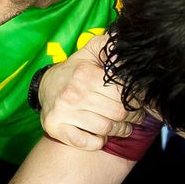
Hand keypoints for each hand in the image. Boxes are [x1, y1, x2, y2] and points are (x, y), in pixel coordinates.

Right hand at [39, 34, 140, 150]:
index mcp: (84, 75)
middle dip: (132, 117)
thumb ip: (108, 46)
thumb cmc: (74, 72)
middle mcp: (73, 94)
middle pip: (117, 112)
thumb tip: (126, 41)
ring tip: (124, 128)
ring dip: (120, 131)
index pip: (122, 92)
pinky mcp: (57, 128)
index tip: (140, 103)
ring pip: (105, 128)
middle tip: (135, 117)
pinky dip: (99, 142)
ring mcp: (63, 113)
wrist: (44, 88)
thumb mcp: (88, 54)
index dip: (136, 100)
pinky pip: (86, 142)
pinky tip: (102, 136)